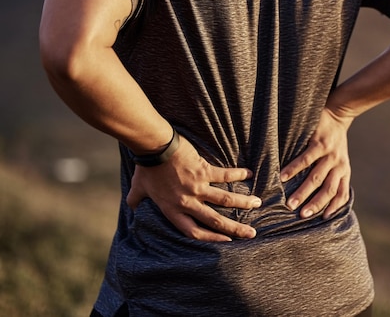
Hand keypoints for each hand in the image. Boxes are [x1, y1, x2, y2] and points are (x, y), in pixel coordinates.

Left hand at [126, 136, 261, 241]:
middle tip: (250, 234)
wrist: (153, 148)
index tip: (226, 242)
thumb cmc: (145, 168)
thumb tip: (131, 207)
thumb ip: (136, 200)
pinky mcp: (204, 170)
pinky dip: (238, 175)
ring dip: (243, 203)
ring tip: (257, 204)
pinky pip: (224, 175)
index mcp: (172, 210)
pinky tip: (250, 174)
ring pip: (225, 200)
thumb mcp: (137, 189)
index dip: (210, 239)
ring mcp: (197, 187)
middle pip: (215, 221)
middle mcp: (187, 202)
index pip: (193, 231)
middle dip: (235, 229)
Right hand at [280, 108, 352, 219]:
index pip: (342, 194)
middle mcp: (339, 165)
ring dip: (302, 192)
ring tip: (290, 203)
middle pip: (328, 190)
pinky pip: (306, 160)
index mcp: (344, 171)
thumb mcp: (339, 158)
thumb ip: (332, 173)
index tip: (322, 219)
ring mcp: (330, 155)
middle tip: (300, 215)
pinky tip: (283, 176)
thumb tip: (317, 193)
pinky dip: (294, 169)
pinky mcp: (320, 143)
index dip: (333, 208)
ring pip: (316, 178)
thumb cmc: (334, 140)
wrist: (338, 113)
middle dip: (314, 204)